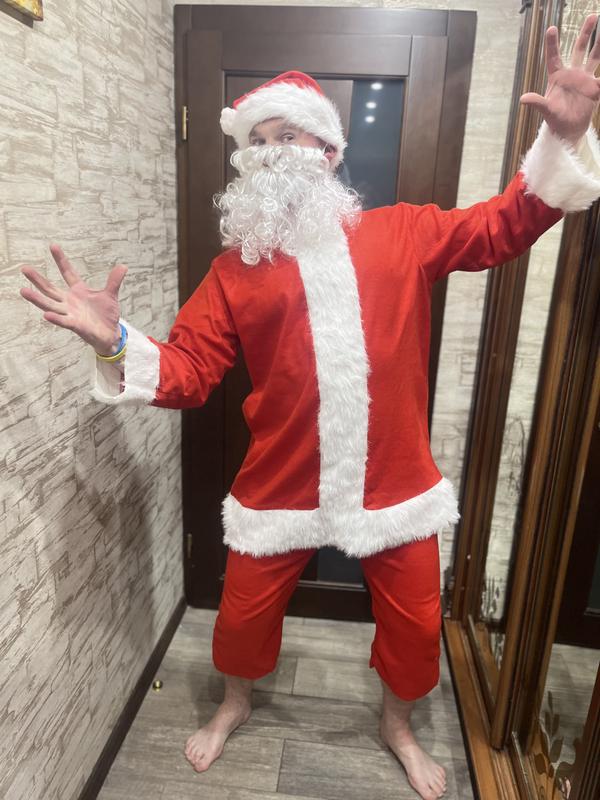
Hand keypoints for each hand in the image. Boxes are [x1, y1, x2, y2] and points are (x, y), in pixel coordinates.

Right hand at [20, 244, 127, 354]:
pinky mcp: (75, 325)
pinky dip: (55, 318)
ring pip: (50, 304)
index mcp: (78, 290)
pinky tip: (46, 314)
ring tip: (23, 290)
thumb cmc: (106, 314)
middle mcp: (70, 300)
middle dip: (38, 279)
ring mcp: (70, 313)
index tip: (53, 246)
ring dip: (37, 298)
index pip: (67, 272)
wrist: (110, 333)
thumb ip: (114, 281)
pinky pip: (63, 321)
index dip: (61, 260)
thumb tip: (123, 266)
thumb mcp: (110, 295)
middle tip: (24, 268)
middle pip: (50, 288)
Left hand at [520, 14, 599, 145]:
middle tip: (592, 16)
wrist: (569, 130)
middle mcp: (572, 74)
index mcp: (557, 77)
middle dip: (586, 33)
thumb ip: (537, 102)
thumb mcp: (546, 110)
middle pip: (580, 49)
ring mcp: (585, 79)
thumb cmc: (555, 120)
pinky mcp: (595, 87)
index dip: (552, 44)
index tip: (551, 28)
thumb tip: (523, 99)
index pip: (554, 57)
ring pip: (594, 57)